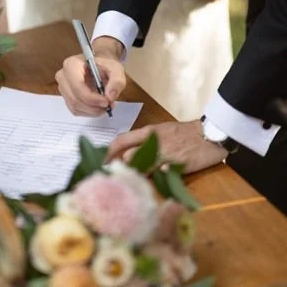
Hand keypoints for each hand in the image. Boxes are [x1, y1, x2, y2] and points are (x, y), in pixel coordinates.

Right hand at [56, 37, 126, 116]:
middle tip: (108, 105)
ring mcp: (63, 87)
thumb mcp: (116, 68)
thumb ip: (117, 81)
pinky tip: (98, 106)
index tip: (107, 101)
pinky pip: (75, 110)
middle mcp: (63, 76)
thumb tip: (110, 96)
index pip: (78, 87)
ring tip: (105, 106)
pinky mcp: (66, 96)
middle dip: (93, 107)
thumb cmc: (105, 64)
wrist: (99, 64)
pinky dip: (88, 112)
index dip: (92, 98)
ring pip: (74, 107)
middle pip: (74, 99)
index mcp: (71, 65)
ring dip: (92, 111)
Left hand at [106, 120, 227, 173]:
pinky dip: (157, 180)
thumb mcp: (164, 131)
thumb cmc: (188, 133)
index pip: (121, 140)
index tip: (103, 162)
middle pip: (128, 156)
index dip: (109, 152)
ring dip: (137, 175)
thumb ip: (147, 140)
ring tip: (135, 183)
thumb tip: (130, 153)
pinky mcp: (177, 165)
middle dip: (122, 168)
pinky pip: (161, 174)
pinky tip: (155, 184)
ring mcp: (165, 154)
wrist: (212, 134)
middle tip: (118, 177)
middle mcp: (153, 142)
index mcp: (149, 132)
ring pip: (142, 166)